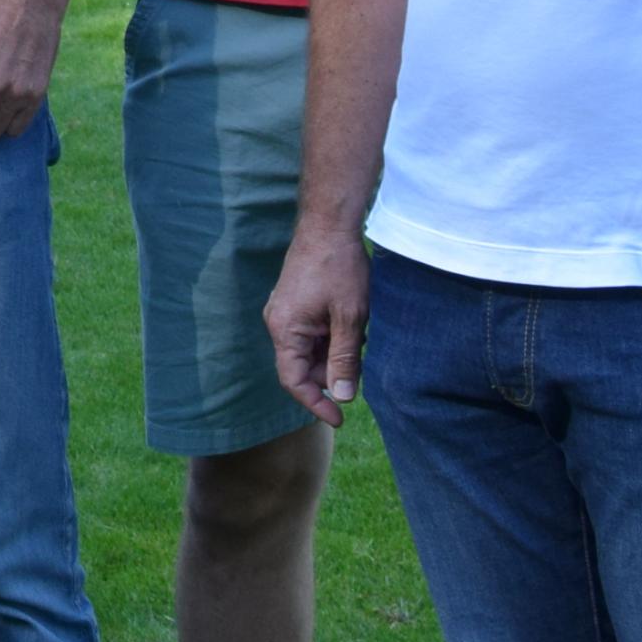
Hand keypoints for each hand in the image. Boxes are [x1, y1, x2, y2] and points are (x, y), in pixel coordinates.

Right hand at [266, 223, 373, 425]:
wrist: (329, 223)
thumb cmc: (339, 267)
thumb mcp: (350, 316)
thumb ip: (345, 359)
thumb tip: (344, 396)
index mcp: (285, 329)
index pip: (294, 381)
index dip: (316, 403)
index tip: (340, 417)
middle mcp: (279, 323)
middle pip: (302, 367)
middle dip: (331, 375)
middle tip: (362, 372)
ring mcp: (286, 313)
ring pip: (309, 351)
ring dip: (334, 355)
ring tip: (360, 341)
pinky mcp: (296, 304)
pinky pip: (311, 334)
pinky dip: (332, 339)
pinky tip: (353, 328)